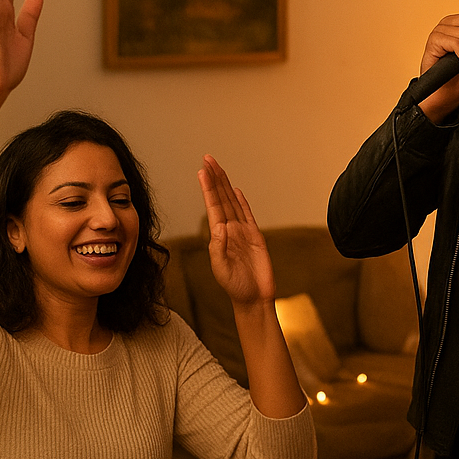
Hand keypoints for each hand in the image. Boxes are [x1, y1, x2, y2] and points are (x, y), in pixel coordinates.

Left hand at [199, 155, 275, 306]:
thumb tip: (219, 227)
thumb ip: (219, 250)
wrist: (254, 299)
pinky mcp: (256, 237)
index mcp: (219, 236)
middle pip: (221, 198)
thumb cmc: (236, 288)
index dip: (208, 188)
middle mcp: (230, 230)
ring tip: (218, 167)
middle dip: (214, 178)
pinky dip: (242, 202)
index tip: (202, 171)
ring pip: (232, 202)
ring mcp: (243, 232)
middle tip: (207, 159)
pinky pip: (247, 215)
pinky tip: (235, 190)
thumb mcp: (222, 270)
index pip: (213, 206)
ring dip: (225, 184)